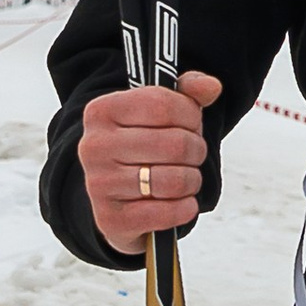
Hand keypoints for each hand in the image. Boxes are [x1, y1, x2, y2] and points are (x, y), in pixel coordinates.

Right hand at [79, 73, 221, 258]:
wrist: (115, 198)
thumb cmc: (143, 148)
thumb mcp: (159, 114)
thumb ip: (187, 92)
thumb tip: (211, 86)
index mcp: (102, 111)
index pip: (164, 105)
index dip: (191, 115)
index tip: (190, 122)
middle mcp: (94, 146)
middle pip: (175, 144)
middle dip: (196, 150)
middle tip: (192, 154)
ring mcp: (99, 184)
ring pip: (175, 180)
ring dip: (192, 180)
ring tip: (185, 176)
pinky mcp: (112, 219)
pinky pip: (169, 212)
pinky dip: (185, 207)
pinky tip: (180, 201)